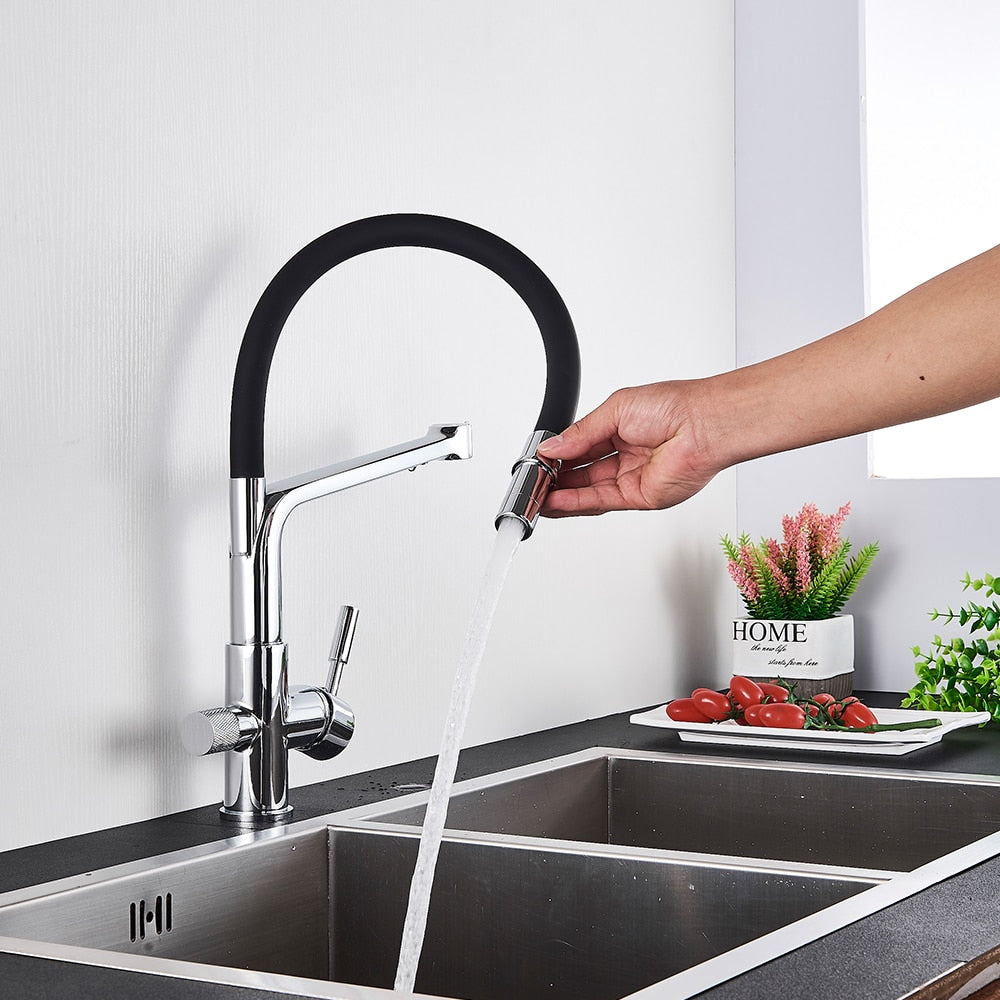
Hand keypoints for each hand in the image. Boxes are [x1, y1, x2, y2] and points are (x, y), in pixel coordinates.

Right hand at [537, 381, 720, 515]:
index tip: (537, 460)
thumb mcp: (614, 410)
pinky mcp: (638, 497)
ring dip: (560, 495)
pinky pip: (600, 502)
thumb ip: (580, 433)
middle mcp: (625, 455)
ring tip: (535, 496)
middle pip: (581, 473)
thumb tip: (552, 446)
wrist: (704, 425)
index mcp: (620, 430)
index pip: (579, 447)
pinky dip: (575, 503)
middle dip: (554, 478)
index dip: (557, 455)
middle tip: (532, 481)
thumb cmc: (674, 407)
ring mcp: (631, 478)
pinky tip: (555, 501)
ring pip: (587, 491)